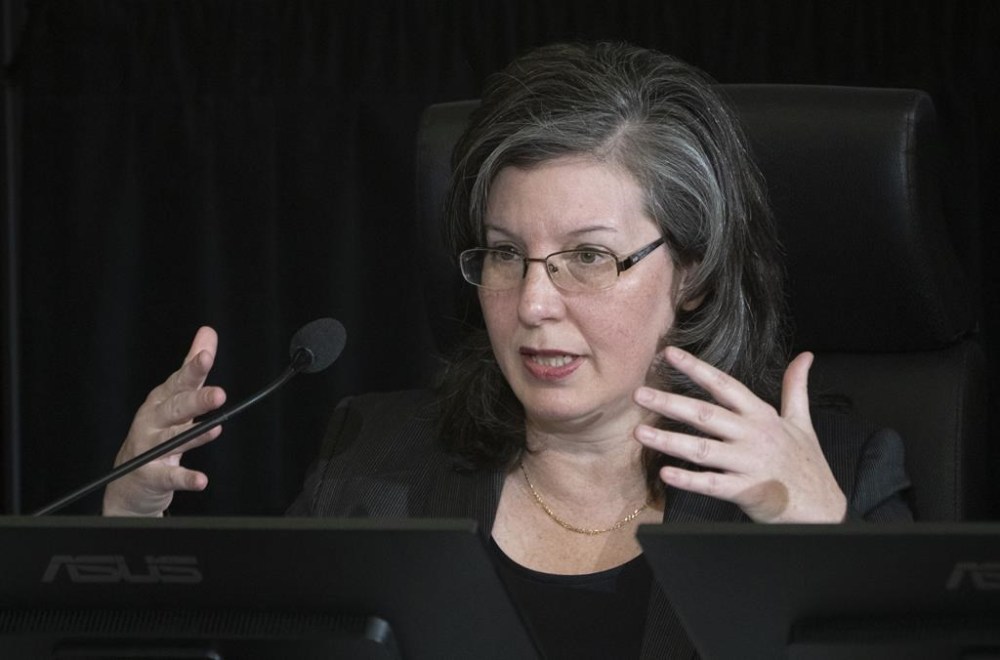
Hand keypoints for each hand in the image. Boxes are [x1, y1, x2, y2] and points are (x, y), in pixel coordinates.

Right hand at [102, 327, 226, 515]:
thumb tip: (208, 332)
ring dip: (194, 436)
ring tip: (215, 430)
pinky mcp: (151, 475)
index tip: (207, 356)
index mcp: (162, 400)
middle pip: (176, 408)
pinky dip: (185, 478)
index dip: (193, 369)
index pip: (180, 381)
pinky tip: (201, 480)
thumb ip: (193, 368)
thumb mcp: (175, 397)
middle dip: (197, 400)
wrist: (129, 480)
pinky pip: (169, 477)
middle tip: (220, 395)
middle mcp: (154, 421)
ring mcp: (150, 448)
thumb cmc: (157, 431)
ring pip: (172, 439)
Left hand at [633, 346, 846, 522]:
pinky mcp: (748, 491)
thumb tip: (804, 357)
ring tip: (640, 432)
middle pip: (706, 414)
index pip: (724, 386)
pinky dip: (689, 479)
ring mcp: (749, 463)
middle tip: (639, 393)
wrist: (824, 509)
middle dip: (670, 402)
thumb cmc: (807, 464)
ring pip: (702, 449)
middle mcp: (753, 435)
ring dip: (669, 440)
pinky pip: (712, 484)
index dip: (696, 368)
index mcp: (762, 416)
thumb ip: (796, 388)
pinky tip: (666, 473)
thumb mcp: (802, 421)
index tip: (668, 354)